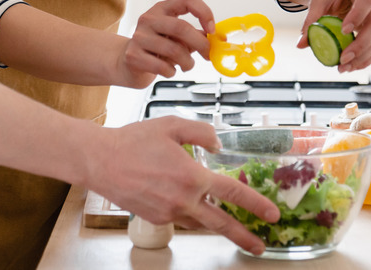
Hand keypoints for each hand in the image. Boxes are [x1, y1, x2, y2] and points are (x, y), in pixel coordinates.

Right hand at [87, 117, 279, 254]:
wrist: (100, 161)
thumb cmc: (133, 140)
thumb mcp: (171, 125)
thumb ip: (201, 132)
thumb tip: (217, 145)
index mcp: (192, 176)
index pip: (233, 194)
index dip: (256, 204)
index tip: (271, 213)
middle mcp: (183, 199)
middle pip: (221, 223)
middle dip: (244, 236)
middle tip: (260, 245)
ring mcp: (168, 212)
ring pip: (200, 223)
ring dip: (216, 226)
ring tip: (229, 229)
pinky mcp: (155, 217)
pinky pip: (180, 219)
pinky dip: (190, 214)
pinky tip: (189, 206)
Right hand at [120, 0, 214, 84]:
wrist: (128, 64)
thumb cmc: (157, 49)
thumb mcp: (177, 38)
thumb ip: (196, 35)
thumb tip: (219, 39)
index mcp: (162, 8)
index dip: (204, 13)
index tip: (212, 30)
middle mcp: (149, 19)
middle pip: (181, 27)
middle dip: (200, 44)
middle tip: (207, 54)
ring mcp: (139, 36)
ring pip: (174, 50)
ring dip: (188, 62)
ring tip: (187, 66)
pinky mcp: (133, 55)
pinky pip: (162, 66)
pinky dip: (172, 72)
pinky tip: (169, 70)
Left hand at [297, 0, 370, 72]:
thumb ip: (311, 19)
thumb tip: (300, 44)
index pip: (365, 1)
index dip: (357, 16)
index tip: (344, 30)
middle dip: (360, 45)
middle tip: (343, 59)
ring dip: (362, 58)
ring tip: (343, 68)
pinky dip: (364, 59)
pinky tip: (350, 67)